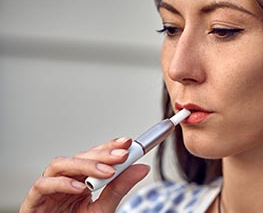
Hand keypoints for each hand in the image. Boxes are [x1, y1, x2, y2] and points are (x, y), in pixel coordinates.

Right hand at [20, 137, 149, 212]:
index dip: (109, 146)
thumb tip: (141, 168)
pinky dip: (62, 183)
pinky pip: (44, 184)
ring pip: (61, 164)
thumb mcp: (104, 207)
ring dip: (85, 165)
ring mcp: (49, 187)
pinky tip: (80, 187)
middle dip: (103, 154)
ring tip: (106, 172)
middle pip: (80, 156)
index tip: (127, 142)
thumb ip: (120, 187)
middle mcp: (65, 178)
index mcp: (81, 178)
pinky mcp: (35, 199)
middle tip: (122, 155)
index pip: (95, 156)